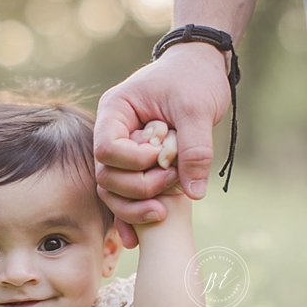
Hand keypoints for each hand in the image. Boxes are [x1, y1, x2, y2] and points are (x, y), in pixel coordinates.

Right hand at [95, 42, 230, 246]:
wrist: (200, 67)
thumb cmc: (195, 78)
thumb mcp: (198, 109)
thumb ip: (195, 148)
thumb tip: (192, 193)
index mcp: (116, 110)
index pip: (106, 147)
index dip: (132, 161)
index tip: (161, 157)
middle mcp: (111, 133)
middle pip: (105, 175)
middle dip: (138, 186)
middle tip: (173, 182)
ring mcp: (121, 152)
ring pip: (111, 191)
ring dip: (134, 206)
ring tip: (163, 211)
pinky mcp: (134, 167)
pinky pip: (124, 196)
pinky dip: (130, 216)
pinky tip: (136, 239)